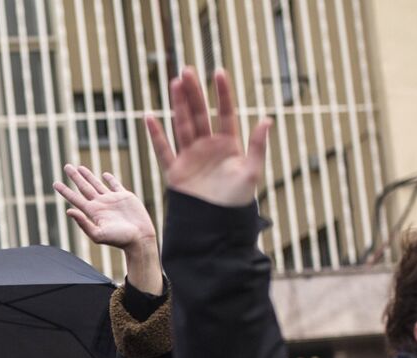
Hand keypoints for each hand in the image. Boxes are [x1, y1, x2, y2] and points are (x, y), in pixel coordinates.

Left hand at [53, 165, 157, 250]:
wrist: (140, 239)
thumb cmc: (119, 239)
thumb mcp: (98, 234)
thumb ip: (83, 223)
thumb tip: (69, 211)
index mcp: (93, 212)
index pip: (75, 198)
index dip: (65, 191)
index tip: (55, 183)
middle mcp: (100, 204)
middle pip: (84, 187)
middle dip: (75, 177)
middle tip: (66, 166)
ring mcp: (112, 200)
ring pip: (97, 184)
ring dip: (88, 175)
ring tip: (79, 167)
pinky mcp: (125, 197)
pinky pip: (115, 185)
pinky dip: (110, 179)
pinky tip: (104, 175)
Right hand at [144, 67, 270, 207]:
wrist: (216, 226)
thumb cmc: (237, 202)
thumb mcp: (252, 172)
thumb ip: (258, 145)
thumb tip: (267, 119)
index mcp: (228, 145)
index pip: (225, 112)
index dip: (222, 93)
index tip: (219, 73)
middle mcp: (208, 148)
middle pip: (200, 114)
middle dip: (194, 92)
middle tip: (188, 71)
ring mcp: (190, 157)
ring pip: (182, 125)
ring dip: (178, 105)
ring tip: (174, 83)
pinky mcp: (175, 171)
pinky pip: (163, 150)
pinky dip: (156, 135)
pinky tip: (149, 117)